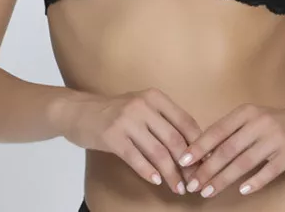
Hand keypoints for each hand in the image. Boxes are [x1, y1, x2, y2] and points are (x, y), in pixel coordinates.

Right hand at [57, 87, 203, 195]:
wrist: (79, 110)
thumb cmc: (115, 112)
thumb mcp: (142, 106)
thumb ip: (163, 121)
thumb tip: (191, 146)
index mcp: (155, 97)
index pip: (185, 121)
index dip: (198, 144)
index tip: (205, 162)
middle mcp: (143, 105)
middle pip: (174, 139)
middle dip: (187, 164)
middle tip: (194, 181)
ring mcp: (127, 120)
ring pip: (157, 152)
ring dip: (171, 173)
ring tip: (178, 187)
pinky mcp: (112, 136)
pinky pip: (136, 158)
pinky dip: (148, 171)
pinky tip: (156, 180)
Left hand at [177, 101, 284, 197]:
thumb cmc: (277, 123)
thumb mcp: (253, 119)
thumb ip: (232, 132)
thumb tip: (204, 153)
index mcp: (246, 112)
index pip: (217, 130)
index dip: (199, 146)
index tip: (183, 160)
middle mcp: (258, 122)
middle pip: (227, 148)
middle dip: (207, 168)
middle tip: (192, 184)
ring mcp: (275, 137)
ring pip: (244, 161)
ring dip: (224, 179)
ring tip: (209, 191)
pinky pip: (268, 170)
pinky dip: (254, 181)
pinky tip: (242, 191)